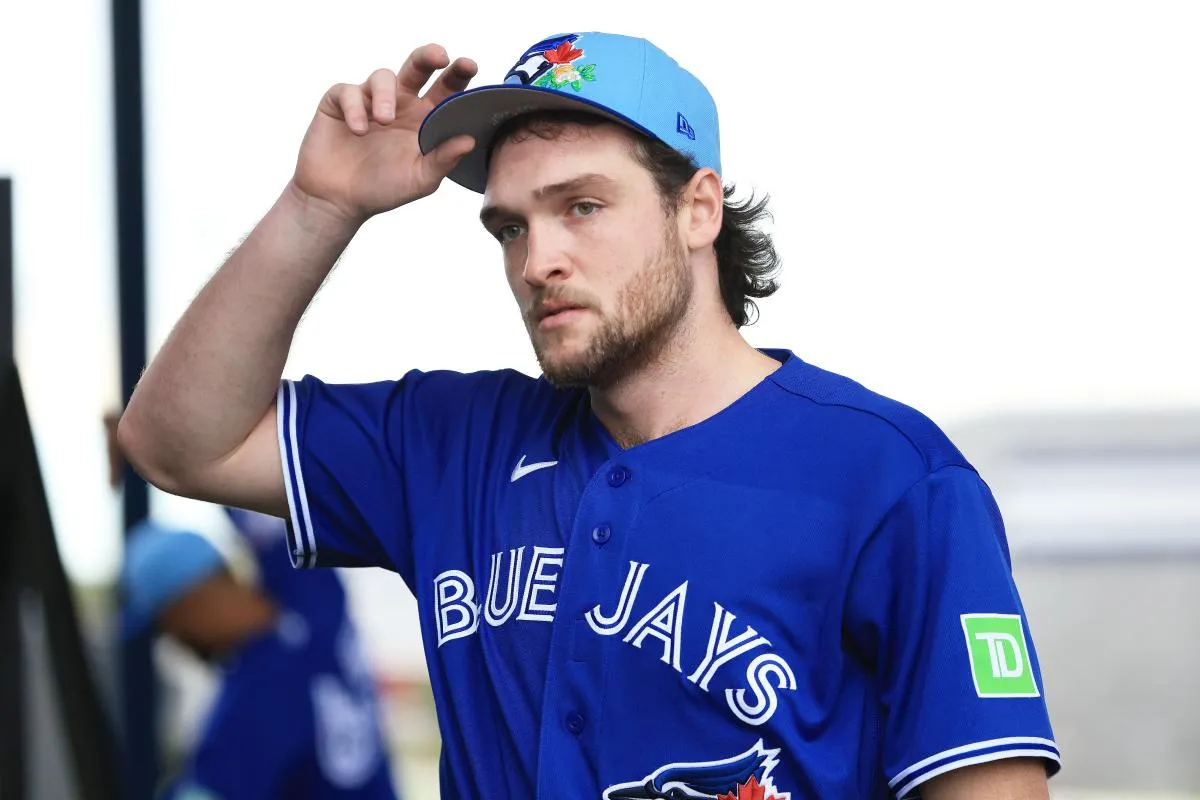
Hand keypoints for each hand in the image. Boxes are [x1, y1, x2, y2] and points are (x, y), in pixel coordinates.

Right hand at [290, 43, 477, 223]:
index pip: (446, 90)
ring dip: (386, 94)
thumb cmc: (383, 189)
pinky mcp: (340, 102)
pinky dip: (355, 108)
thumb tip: (470, 141)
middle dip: (429, 56)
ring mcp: (370, 100)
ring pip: (383, 76)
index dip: (459, 75)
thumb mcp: (420, 180)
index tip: (470, 66)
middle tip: (440, 56)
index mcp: (424, 118)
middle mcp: (400, 104)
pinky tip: (358, 130)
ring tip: (385, 119)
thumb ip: (443, 160)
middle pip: (417, 67)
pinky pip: (349, 91)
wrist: (338, 200)